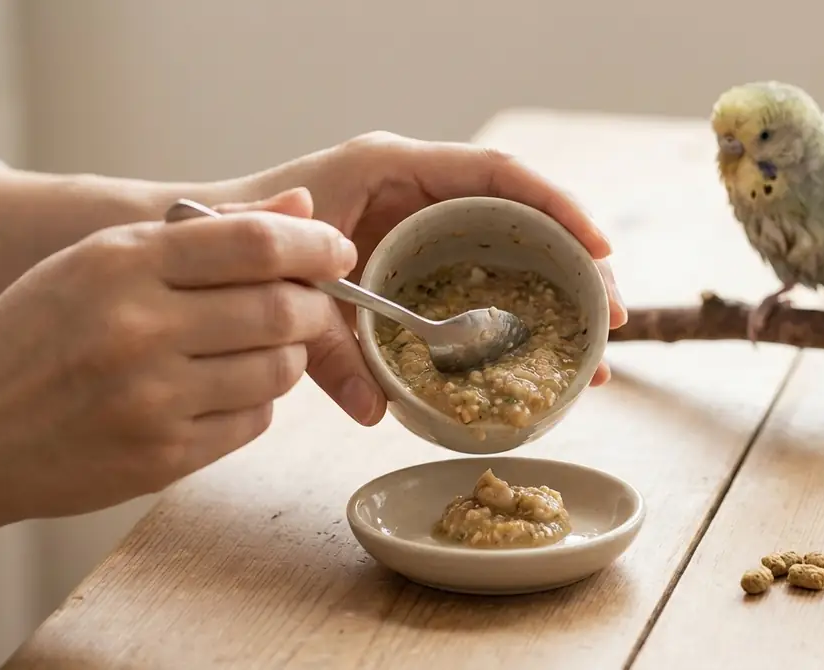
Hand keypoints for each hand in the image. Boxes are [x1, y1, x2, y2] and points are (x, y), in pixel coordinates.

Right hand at [0, 210, 352, 544]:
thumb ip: (205, 234)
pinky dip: (256, 403)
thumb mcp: (99, 264)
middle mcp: (138, 328)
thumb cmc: (36, 338)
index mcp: (120, 264)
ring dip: (287, 357)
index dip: (315, 247)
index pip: (253, 243)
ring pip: (278, 370)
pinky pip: (254, 421)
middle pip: (282, 309)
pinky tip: (222, 392)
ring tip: (259, 349)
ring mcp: (153, 398)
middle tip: (314, 307)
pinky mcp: (165, 456)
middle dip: (316, 307)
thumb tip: (302, 210)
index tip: (337, 253)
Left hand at [232, 132, 627, 426]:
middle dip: (576, 263)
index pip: (495, 172)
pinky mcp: (425, 253)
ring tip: (593, 354)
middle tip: (611, 318)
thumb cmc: (250, 247)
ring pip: (514, 246)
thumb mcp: (297, 295)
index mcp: (395, 168)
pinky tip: (541, 357)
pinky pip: (487, 272)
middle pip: (523, 213)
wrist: (212, 245)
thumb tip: (377, 413)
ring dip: (558, 294)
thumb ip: (331, 351)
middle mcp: (421, 187)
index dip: (556, 207)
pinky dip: (519, 311)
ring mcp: (427, 219)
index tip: (599, 250)